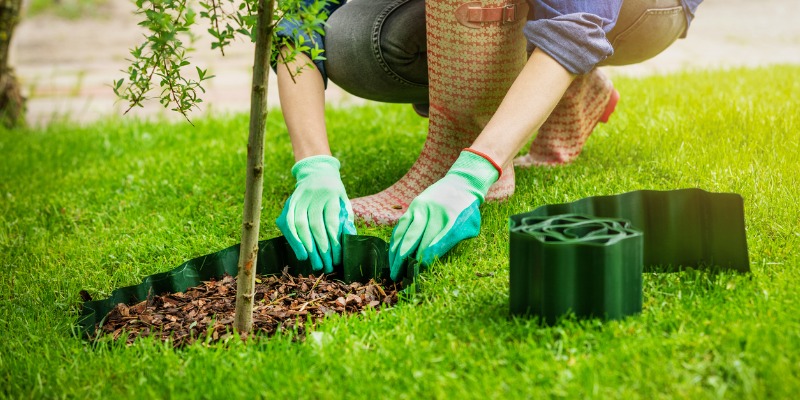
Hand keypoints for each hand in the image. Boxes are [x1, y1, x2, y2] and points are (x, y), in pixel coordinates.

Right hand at [276, 155, 355, 272]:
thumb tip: (348, 239)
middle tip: (325, 266)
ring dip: (305, 246)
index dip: (333, 242)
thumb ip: (346, 219)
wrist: (317, 172)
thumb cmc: (334, 193)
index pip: (331, 222)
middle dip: (320, 249)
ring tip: (312, 262)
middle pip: (315, 226)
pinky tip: (301, 252)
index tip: (337, 259)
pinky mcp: (289, 202)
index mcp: (331, 195)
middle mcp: (314, 195)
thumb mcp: (344, 202)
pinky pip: (288, 222)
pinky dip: (293, 239)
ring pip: (299, 225)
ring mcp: (299, 198)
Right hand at [388, 150, 499, 279]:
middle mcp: (432, 213)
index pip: (433, 244)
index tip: (417, 272)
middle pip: (414, 239)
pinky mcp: (413, 206)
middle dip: (404, 260)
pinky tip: (392, 254)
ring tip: (392, 269)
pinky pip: (401, 225)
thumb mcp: (470, 226)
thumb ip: (453, 241)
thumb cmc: (468, 210)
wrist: (461, 183)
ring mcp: (420, 208)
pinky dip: (395, 241)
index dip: (424, 259)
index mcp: (449, 219)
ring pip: (403, 232)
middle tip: (397, 276)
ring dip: (395, 252)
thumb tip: (432, 259)